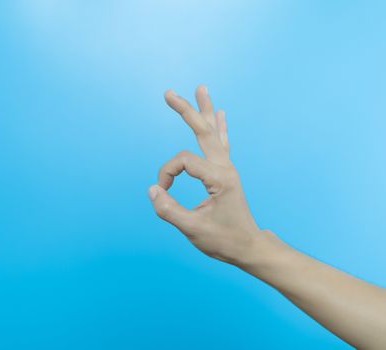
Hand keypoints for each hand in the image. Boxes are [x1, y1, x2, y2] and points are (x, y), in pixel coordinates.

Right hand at [149, 85, 261, 264]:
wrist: (249, 247)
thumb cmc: (224, 240)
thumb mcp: (193, 229)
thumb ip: (169, 210)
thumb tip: (152, 190)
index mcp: (218, 179)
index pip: (183, 162)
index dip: (166, 174)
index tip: (160, 192)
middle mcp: (225, 168)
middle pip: (203, 131)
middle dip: (186, 111)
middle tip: (168, 93)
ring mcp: (227, 168)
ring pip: (214, 133)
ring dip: (205, 110)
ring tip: (201, 89)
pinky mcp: (225, 173)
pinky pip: (221, 143)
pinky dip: (218, 127)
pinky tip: (220, 113)